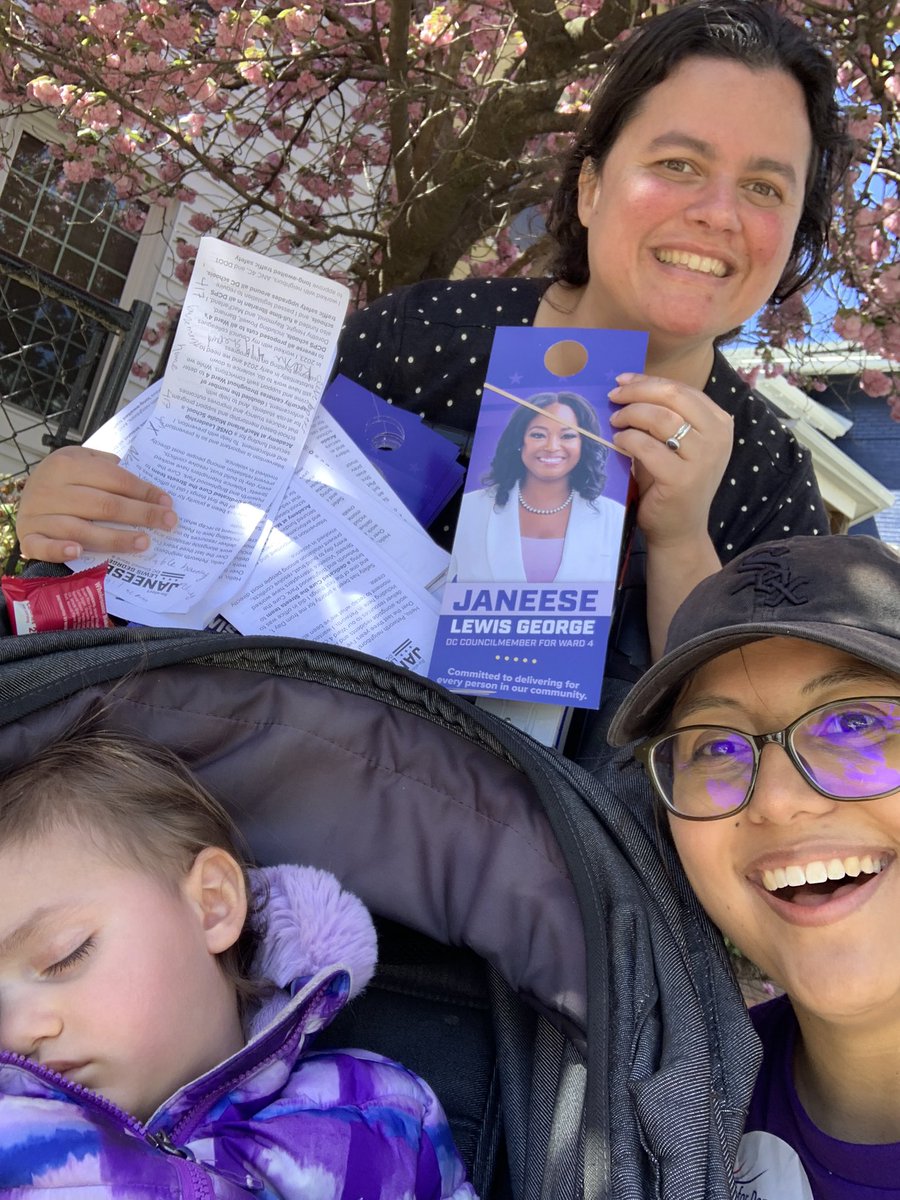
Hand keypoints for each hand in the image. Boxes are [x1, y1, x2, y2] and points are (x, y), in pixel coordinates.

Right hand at [15, 446, 177, 562]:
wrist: (23, 496)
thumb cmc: (62, 480)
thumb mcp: (80, 461)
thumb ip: (107, 467)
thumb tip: (145, 484)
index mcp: (67, 465)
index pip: (114, 479)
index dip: (144, 491)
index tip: (168, 503)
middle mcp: (52, 489)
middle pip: (104, 505)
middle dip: (141, 514)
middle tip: (168, 523)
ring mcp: (38, 514)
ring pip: (81, 529)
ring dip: (115, 538)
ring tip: (144, 542)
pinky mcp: (29, 537)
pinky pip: (43, 546)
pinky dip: (60, 550)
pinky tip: (78, 552)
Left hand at [608, 372, 733, 549]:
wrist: (679, 529)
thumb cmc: (672, 483)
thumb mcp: (674, 443)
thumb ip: (662, 416)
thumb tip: (627, 386)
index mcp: (719, 422)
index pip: (682, 389)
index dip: (648, 381)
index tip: (622, 381)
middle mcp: (718, 436)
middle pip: (672, 396)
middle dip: (637, 391)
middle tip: (613, 396)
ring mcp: (703, 457)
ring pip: (659, 418)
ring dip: (630, 414)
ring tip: (615, 421)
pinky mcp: (683, 478)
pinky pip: (647, 446)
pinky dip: (628, 440)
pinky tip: (618, 442)